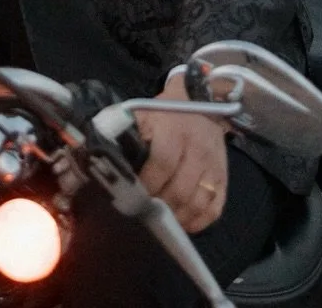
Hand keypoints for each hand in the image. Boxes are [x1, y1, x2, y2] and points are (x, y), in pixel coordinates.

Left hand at [135, 73, 228, 233]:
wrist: (201, 99)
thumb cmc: (166, 110)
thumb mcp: (143, 112)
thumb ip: (124, 131)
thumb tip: (98, 150)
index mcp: (174, 131)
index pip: (162, 163)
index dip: (147, 184)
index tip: (132, 195)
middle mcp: (198, 150)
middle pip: (180, 190)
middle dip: (160, 207)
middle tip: (143, 213)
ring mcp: (214, 167)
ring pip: (198, 204)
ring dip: (177, 218)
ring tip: (161, 222)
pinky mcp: (224, 179)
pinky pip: (214, 209)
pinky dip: (198, 222)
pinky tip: (182, 223)